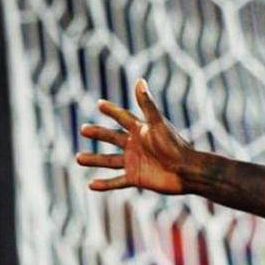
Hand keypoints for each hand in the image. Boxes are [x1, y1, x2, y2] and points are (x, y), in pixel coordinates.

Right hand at [76, 79, 193, 194]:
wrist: (186, 172)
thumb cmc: (174, 146)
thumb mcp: (157, 124)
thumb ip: (147, 104)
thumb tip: (139, 80)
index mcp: (140, 130)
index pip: (122, 117)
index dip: (112, 111)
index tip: (100, 104)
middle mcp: (135, 145)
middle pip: (112, 137)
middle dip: (97, 133)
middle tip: (82, 129)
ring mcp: (134, 162)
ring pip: (109, 160)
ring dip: (94, 159)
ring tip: (78, 158)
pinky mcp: (136, 178)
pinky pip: (117, 181)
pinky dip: (105, 184)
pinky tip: (91, 185)